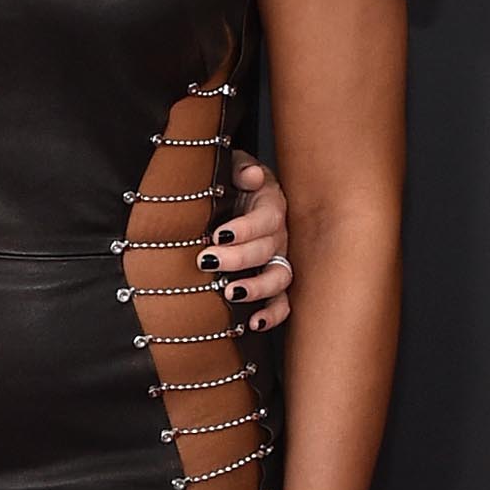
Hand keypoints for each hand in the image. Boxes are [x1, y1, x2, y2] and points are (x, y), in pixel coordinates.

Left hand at [199, 152, 290, 335]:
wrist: (232, 199)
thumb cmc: (231, 184)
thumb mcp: (233, 166)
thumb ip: (241, 168)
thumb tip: (252, 176)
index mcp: (271, 205)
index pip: (265, 219)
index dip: (244, 229)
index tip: (218, 236)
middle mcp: (279, 235)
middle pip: (267, 250)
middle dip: (237, 259)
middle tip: (207, 261)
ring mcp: (279, 260)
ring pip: (279, 278)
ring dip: (256, 288)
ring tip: (231, 292)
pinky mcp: (275, 282)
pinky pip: (283, 302)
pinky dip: (272, 314)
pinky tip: (255, 323)